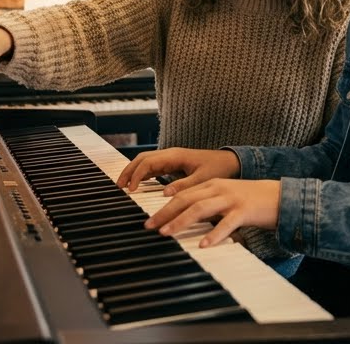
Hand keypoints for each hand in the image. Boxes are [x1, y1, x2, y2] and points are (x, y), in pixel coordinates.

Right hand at [116, 148, 240, 193]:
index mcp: (175, 155)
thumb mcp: (203, 179)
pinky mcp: (173, 165)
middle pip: (142, 159)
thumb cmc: (219, 168)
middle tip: (118, 186)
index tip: (131, 189)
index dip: (137, 175)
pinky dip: (142, 175)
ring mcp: (171, 159)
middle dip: (128, 171)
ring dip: (133, 172)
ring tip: (123, 186)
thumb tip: (165, 194)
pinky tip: (137, 186)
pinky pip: (152, 167)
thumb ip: (185, 186)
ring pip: (145, 162)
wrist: (231, 162)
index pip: (148, 162)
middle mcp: (170, 155)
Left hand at [146, 179, 281, 248]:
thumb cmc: (250, 201)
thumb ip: (207, 205)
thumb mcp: (225, 198)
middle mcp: (218, 189)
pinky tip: (203, 245)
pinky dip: (213, 234)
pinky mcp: (244, 211)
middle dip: (165, 213)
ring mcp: (231, 199)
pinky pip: (226, 224)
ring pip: (200, 209)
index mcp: (212, 184)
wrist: (279, 196)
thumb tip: (186, 219)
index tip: (149, 219)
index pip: (182, 194)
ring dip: (180, 221)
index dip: (163, 206)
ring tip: (166, 233)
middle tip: (149, 226)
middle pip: (186, 199)